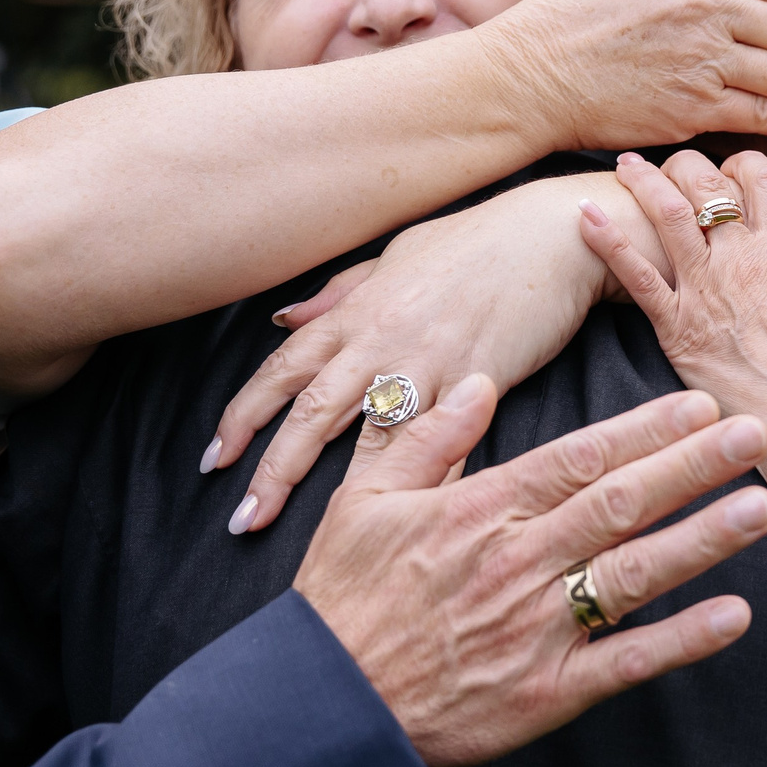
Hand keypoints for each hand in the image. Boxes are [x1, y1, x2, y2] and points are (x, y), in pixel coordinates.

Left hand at [207, 182, 612, 531]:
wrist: (551, 236)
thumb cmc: (478, 244)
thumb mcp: (395, 258)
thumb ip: (338, 295)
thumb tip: (283, 319)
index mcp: (357, 311)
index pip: (282, 370)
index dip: (243, 416)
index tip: (214, 458)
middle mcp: (380, 339)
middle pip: (310, 412)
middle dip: (270, 469)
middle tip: (241, 518)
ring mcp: (428, 362)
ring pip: (365, 434)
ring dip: (328, 486)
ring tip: (304, 530)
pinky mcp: (475, 382)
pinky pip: (439, 441)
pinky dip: (417, 480)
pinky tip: (400, 519)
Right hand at [297, 375, 766, 766]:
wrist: (324, 707)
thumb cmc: (341, 600)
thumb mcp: (361, 500)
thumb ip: (422, 438)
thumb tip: (477, 386)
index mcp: (478, 510)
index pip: (579, 457)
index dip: (646, 429)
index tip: (699, 405)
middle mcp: (517, 560)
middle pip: (620, 501)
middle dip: (693, 464)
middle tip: (756, 434)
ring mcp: (535, 627)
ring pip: (633, 572)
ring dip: (701, 538)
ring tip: (758, 508)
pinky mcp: (545, 692)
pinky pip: (624, 661)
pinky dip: (681, 640)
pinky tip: (733, 616)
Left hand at [578, 151, 766, 508]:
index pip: (761, 176)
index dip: (745, 163)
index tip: (736, 170)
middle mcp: (740, 259)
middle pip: (707, 184)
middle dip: (689, 164)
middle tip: (675, 163)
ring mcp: (705, 290)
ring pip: (667, 215)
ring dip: (643, 181)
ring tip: (625, 164)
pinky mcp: (676, 327)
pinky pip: (635, 276)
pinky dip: (607, 241)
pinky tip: (586, 215)